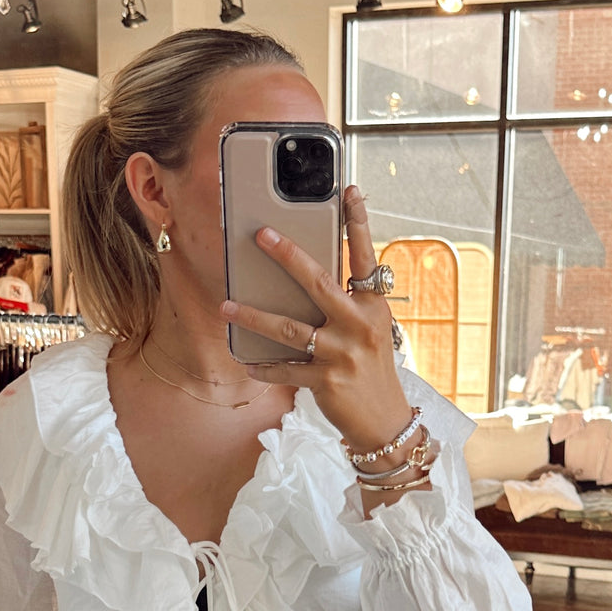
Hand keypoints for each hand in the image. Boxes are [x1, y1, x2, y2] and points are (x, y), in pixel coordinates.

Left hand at [219, 185, 412, 456]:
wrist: (384, 420)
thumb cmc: (371, 369)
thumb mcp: (369, 330)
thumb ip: (345, 304)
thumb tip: (304, 278)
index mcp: (373, 306)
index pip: (365, 257)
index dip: (359, 222)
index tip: (350, 190)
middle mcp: (359, 325)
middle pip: (318, 283)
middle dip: (287, 256)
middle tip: (261, 234)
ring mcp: (342, 354)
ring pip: (289, 328)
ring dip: (254, 317)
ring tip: (226, 307)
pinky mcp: (326, 381)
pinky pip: (285, 370)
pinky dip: (263, 368)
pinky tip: (246, 362)